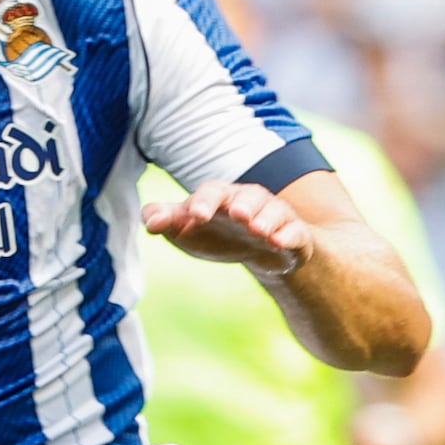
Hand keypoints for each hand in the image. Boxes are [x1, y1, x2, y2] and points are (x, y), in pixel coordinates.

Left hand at [146, 177, 307, 279]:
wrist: (262, 252)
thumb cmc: (220, 234)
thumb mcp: (190, 229)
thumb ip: (167, 221)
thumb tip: (150, 222)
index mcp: (221, 198)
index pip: (211, 192)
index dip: (204, 202)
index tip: (195, 216)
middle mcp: (249, 201)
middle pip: (246, 195)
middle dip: (241, 203)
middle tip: (235, 214)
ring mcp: (274, 217)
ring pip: (272, 210)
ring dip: (265, 218)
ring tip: (258, 229)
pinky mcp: (294, 234)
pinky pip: (294, 232)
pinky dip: (288, 236)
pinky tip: (279, 242)